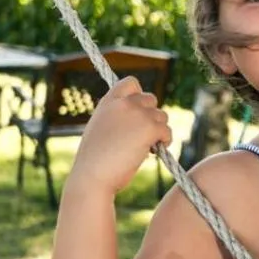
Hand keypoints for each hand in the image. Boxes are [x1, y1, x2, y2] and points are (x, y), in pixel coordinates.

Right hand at [68, 76, 171, 195]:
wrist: (92, 175)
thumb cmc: (95, 161)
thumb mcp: (101, 130)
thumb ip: (117, 118)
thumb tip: (139, 120)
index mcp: (108, 102)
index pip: (131, 83)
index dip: (139, 95)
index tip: (140, 112)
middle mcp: (123, 103)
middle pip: (151, 99)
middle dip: (151, 116)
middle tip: (144, 136)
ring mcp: (137, 114)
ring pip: (162, 116)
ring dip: (158, 131)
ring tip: (146, 147)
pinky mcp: (149, 127)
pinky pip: (166, 130)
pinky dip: (165, 141)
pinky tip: (153, 152)